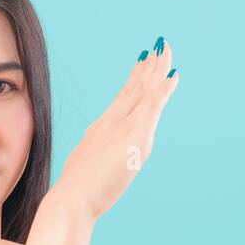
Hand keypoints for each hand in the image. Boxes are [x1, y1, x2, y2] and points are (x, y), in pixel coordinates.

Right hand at [52, 38, 178, 217]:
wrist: (72, 198)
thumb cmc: (79, 191)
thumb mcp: (89, 166)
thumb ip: (97, 156)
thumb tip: (100, 156)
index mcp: (102, 129)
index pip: (123, 98)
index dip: (134, 78)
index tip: (143, 61)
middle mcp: (112, 122)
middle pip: (134, 88)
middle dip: (147, 67)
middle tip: (159, 46)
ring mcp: (123, 127)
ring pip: (143, 91)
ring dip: (156, 69)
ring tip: (165, 49)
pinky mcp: (135, 136)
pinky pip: (152, 106)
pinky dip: (162, 89)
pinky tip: (172, 75)